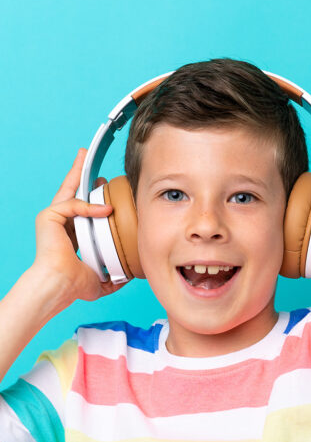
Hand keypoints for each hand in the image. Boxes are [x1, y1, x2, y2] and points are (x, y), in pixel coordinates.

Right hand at [31, 148, 125, 302]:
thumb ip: (115, 275)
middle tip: (85, 155)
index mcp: (71, 235)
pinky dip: (90, 207)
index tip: (102, 184)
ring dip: (77, 172)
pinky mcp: (49, 217)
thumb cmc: (76, 285)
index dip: (92, 197)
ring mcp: (52, 219)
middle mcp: (60, 224)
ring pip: (68, 190)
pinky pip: (73, 204)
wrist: (61, 285)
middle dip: (78, 172)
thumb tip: (130, 275)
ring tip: (85, 156)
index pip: (81, 209)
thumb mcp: (103, 279)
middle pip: (71, 192)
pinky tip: (105, 210)